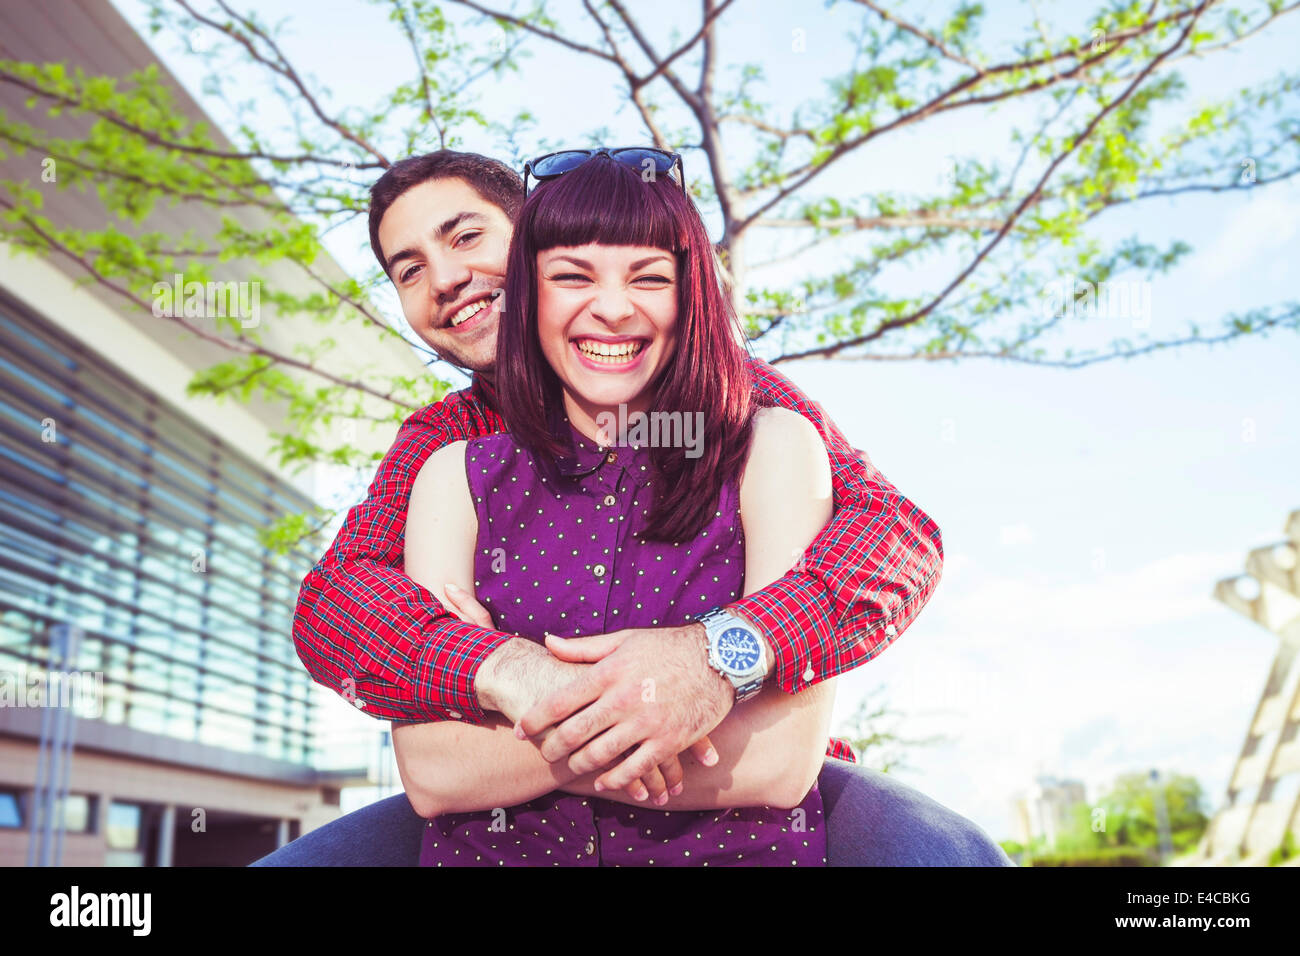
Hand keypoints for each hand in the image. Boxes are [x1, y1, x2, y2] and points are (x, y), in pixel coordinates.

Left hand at [516, 624, 735, 793]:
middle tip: (544, 751)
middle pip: (574, 732)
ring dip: (579, 765)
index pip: (559, 702)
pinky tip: (605, 781)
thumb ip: (583, 648)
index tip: (520, 729)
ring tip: (571, 765)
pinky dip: (615, 780)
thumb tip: (548, 641)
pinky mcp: (668, 741)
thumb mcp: (624, 639)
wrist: (719, 657)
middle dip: (551, 747)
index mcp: (609, 673)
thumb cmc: (668, 646)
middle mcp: (623, 700)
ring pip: (599, 755)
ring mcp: (646, 723)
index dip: (534, 719)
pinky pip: (634, 769)